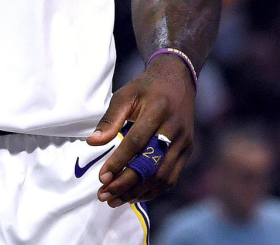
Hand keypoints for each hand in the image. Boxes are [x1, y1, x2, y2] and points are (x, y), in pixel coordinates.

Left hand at [87, 55, 194, 206]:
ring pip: (162, 176)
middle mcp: (174, 128)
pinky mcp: (187, 151)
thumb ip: (110, 119)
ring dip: (138, 192)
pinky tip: (134, 195)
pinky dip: (153, 190)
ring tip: (115, 199)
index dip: (119, 161)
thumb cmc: (146, 87)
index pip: (137, 142)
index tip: (102, 178)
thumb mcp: (125, 94)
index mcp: (158, 110)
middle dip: (126, 183)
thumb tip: (92, 142)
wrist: (177, 80)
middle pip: (151, 164)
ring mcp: (184, 142)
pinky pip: (171, 177)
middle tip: (104, 194)